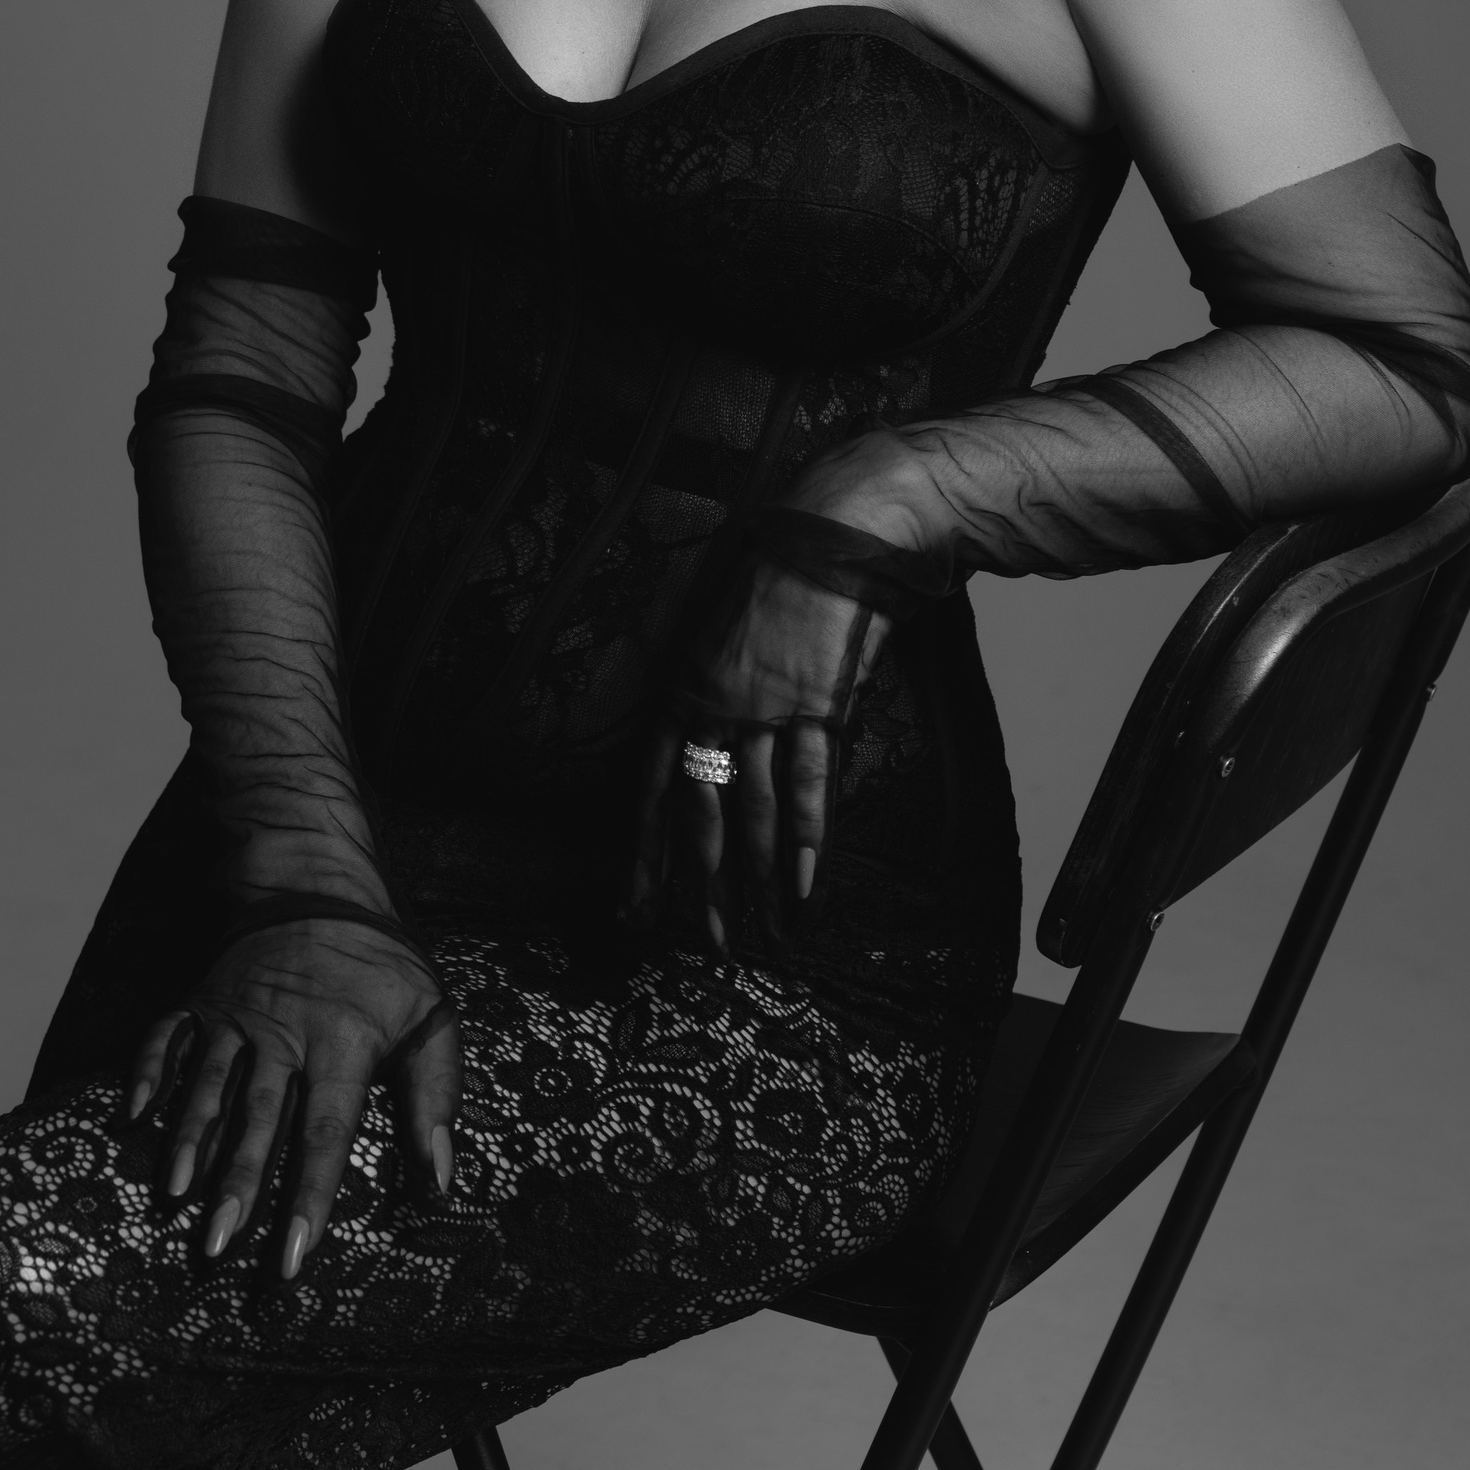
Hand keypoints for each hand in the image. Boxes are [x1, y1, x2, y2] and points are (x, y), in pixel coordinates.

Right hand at [128, 910, 458, 1276]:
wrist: (319, 880)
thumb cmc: (383, 963)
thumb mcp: (430, 1016)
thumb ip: (435, 1095)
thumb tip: (438, 1178)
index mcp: (343, 1040)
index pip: (326, 1130)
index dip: (309, 1195)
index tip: (293, 1255)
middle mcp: (284, 1031)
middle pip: (258, 1118)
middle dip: (237, 1185)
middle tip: (217, 1247)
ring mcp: (238, 1013)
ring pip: (210, 1084)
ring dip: (190, 1140)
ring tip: (174, 1195)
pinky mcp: (205, 998)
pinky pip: (169, 1035)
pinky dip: (148, 1071)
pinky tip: (133, 1114)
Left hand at [626, 544, 890, 949]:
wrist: (833, 529)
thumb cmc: (781, 573)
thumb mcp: (725, 632)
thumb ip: (716, 691)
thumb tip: (718, 745)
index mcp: (684, 687)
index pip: (651, 784)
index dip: (645, 847)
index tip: (635, 899)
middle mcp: (715, 704)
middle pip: (701, 812)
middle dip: (702, 884)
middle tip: (706, 940)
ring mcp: (766, 707)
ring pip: (754, 810)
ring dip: (759, 879)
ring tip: (764, 933)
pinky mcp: (818, 704)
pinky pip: (809, 785)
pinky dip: (808, 840)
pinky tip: (804, 887)